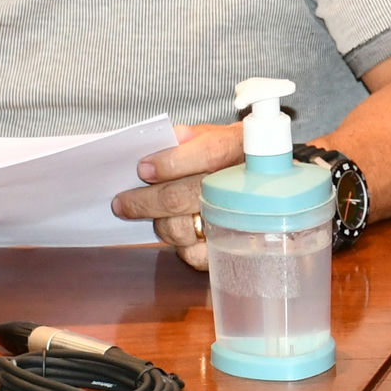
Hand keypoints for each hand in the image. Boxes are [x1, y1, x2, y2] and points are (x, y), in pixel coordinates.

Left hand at [113, 123, 242, 268]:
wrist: (268, 184)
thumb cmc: (230, 157)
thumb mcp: (215, 135)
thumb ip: (190, 136)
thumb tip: (168, 139)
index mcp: (240, 149)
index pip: (208, 154)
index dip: (170, 162)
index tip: (142, 168)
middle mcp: (243, 185)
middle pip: (183, 196)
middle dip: (144, 201)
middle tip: (122, 202)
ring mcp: (241, 221)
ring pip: (182, 227)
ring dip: (158, 222)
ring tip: (151, 215)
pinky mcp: (233, 250)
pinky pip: (194, 254)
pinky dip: (178, 246)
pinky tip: (177, 230)